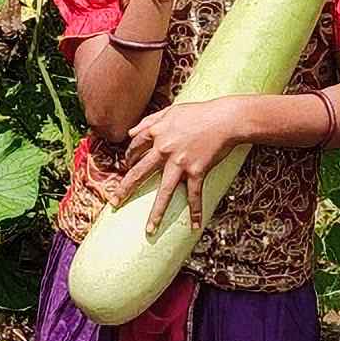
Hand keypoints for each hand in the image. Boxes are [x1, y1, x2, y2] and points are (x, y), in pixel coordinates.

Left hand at [116, 96, 252, 235]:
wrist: (225, 119)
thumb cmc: (199, 112)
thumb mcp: (170, 110)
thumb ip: (149, 121)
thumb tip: (129, 132)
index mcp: (156, 133)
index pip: (134, 148)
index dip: (128, 158)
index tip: (126, 166)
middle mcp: (164, 149)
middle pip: (139, 172)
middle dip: (125, 189)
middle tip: (114, 203)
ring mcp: (180, 162)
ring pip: (164, 191)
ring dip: (156, 212)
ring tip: (149, 229)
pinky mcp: (197, 170)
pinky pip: (194, 195)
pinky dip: (196, 211)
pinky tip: (195, 226)